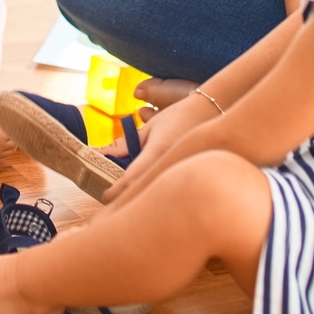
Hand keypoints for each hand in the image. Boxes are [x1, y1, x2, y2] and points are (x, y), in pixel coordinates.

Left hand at [104, 92, 221, 207]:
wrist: (212, 112)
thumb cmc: (179, 116)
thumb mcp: (149, 128)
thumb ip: (126, 142)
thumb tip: (102, 154)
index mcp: (157, 152)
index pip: (131, 179)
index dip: (115, 191)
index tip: (105, 195)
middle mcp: (170, 164)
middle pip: (142, 191)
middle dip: (125, 199)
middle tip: (113, 201)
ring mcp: (180, 170)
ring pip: (155, 192)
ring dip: (140, 196)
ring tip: (128, 198)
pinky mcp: (187, 173)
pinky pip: (167, 186)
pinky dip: (155, 190)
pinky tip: (151, 190)